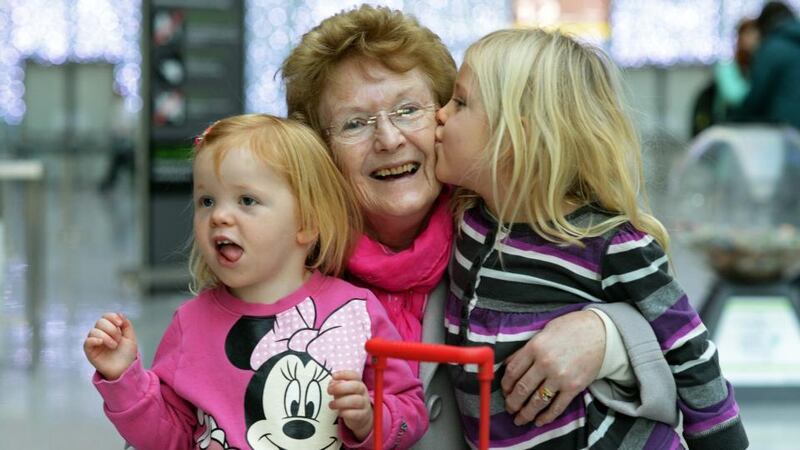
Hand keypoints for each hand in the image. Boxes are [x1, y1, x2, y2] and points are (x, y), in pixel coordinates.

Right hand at [83, 312, 137, 380]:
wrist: (125, 369)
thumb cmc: (127, 355)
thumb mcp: (130, 338)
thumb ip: (126, 325)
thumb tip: (119, 313)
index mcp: (110, 329)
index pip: (106, 316)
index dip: (112, 317)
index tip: (120, 324)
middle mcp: (101, 334)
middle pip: (100, 322)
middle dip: (111, 328)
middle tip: (118, 339)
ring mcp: (95, 342)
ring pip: (94, 331)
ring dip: (106, 336)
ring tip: (114, 345)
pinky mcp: (90, 351)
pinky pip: (87, 342)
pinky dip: (94, 340)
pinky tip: (102, 343)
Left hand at [328, 370, 372, 440]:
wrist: (361, 417)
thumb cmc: (349, 400)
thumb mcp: (343, 392)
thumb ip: (337, 386)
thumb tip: (332, 383)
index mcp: (358, 383)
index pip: (354, 375)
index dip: (344, 374)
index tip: (333, 376)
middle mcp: (363, 392)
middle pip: (356, 386)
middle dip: (340, 387)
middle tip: (329, 391)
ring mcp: (364, 404)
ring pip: (355, 400)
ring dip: (340, 402)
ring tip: (331, 404)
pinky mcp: (362, 415)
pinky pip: (355, 414)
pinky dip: (345, 413)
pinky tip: (339, 412)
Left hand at [501, 309, 604, 425]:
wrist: (600, 333)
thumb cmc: (570, 329)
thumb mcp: (543, 333)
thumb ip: (526, 350)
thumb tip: (509, 366)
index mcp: (534, 347)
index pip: (512, 372)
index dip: (505, 385)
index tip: (504, 392)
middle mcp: (545, 363)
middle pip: (522, 389)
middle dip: (512, 403)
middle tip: (509, 409)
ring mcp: (560, 377)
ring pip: (537, 401)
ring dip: (526, 413)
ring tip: (520, 420)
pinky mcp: (574, 387)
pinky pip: (557, 407)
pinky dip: (547, 417)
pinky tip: (539, 421)